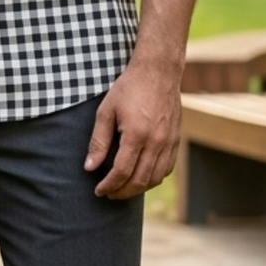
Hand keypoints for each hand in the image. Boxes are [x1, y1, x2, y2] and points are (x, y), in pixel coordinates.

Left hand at [84, 55, 181, 199]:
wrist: (158, 71)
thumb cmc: (129, 88)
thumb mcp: (106, 111)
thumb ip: (98, 141)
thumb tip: (90, 168)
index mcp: (137, 134)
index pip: (122, 172)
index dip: (108, 185)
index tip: (98, 191)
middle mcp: (156, 141)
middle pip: (140, 180)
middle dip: (122, 192)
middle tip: (108, 194)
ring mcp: (169, 142)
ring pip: (155, 178)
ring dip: (138, 189)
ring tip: (123, 188)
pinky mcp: (176, 140)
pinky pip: (167, 168)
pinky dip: (153, 178)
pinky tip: (141, 177)